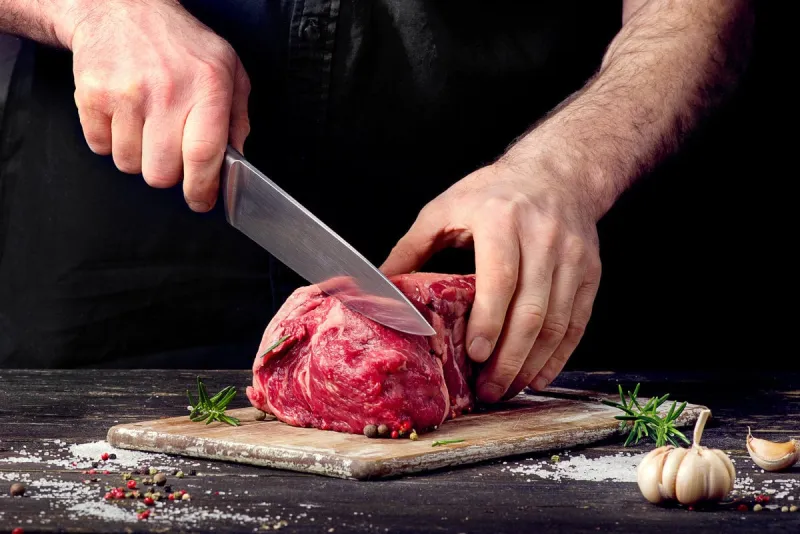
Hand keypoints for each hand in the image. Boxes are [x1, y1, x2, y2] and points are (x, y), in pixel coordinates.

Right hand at [67, 0, 250, 210]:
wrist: (121, 7)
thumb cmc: (180, 43)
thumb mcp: (227, 70)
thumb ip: (237, 118)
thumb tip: (235, 160)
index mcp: (208, 86)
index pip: (203, 155)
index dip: (201, 189)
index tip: (201, 201)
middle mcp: (167, 90)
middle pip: (161, 172)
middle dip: (168, 174)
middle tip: (171, 153)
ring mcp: (126, 93)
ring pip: (129, 165)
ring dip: (138, 157)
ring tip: (146, 126)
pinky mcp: (92, 95)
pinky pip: (100, 147)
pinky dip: (110, 141)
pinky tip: (123, 116)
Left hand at [381, 160, 601, 402]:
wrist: (558, 173)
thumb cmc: (494, 192)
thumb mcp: (446, 208)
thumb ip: (412, 248)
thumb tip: (380, 287)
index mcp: (501, 220)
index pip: (500, 279)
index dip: (488, 322)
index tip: (473, 354)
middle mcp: (542, 238)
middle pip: (531, 310)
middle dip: (509, 358)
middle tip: (488, 389)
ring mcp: (572, 257)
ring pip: (557, 322)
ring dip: (532, 364)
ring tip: (507, 388)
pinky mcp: (590, 272)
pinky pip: (577, 322)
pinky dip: (559, 355)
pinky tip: (538, 375)